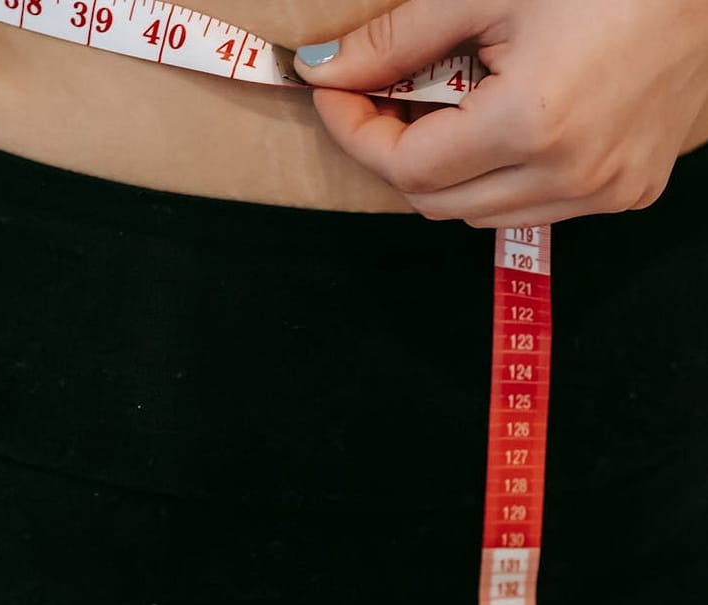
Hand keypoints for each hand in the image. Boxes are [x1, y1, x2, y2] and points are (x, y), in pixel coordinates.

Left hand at [293, 0, 707, 226]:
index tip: (333, 93)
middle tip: (379, 98)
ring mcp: (606, 191)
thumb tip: (326, 70)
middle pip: (436, 200)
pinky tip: (499, 127)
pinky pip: (532, 206)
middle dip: (392, 152)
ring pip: (480, 212)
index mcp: (534, 124)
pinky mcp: (629, 190)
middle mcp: (573, 176)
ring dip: (444, 170)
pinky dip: (496, 177)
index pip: (407, 168)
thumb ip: (395, 40)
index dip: (355, 132)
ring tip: (440, 109)